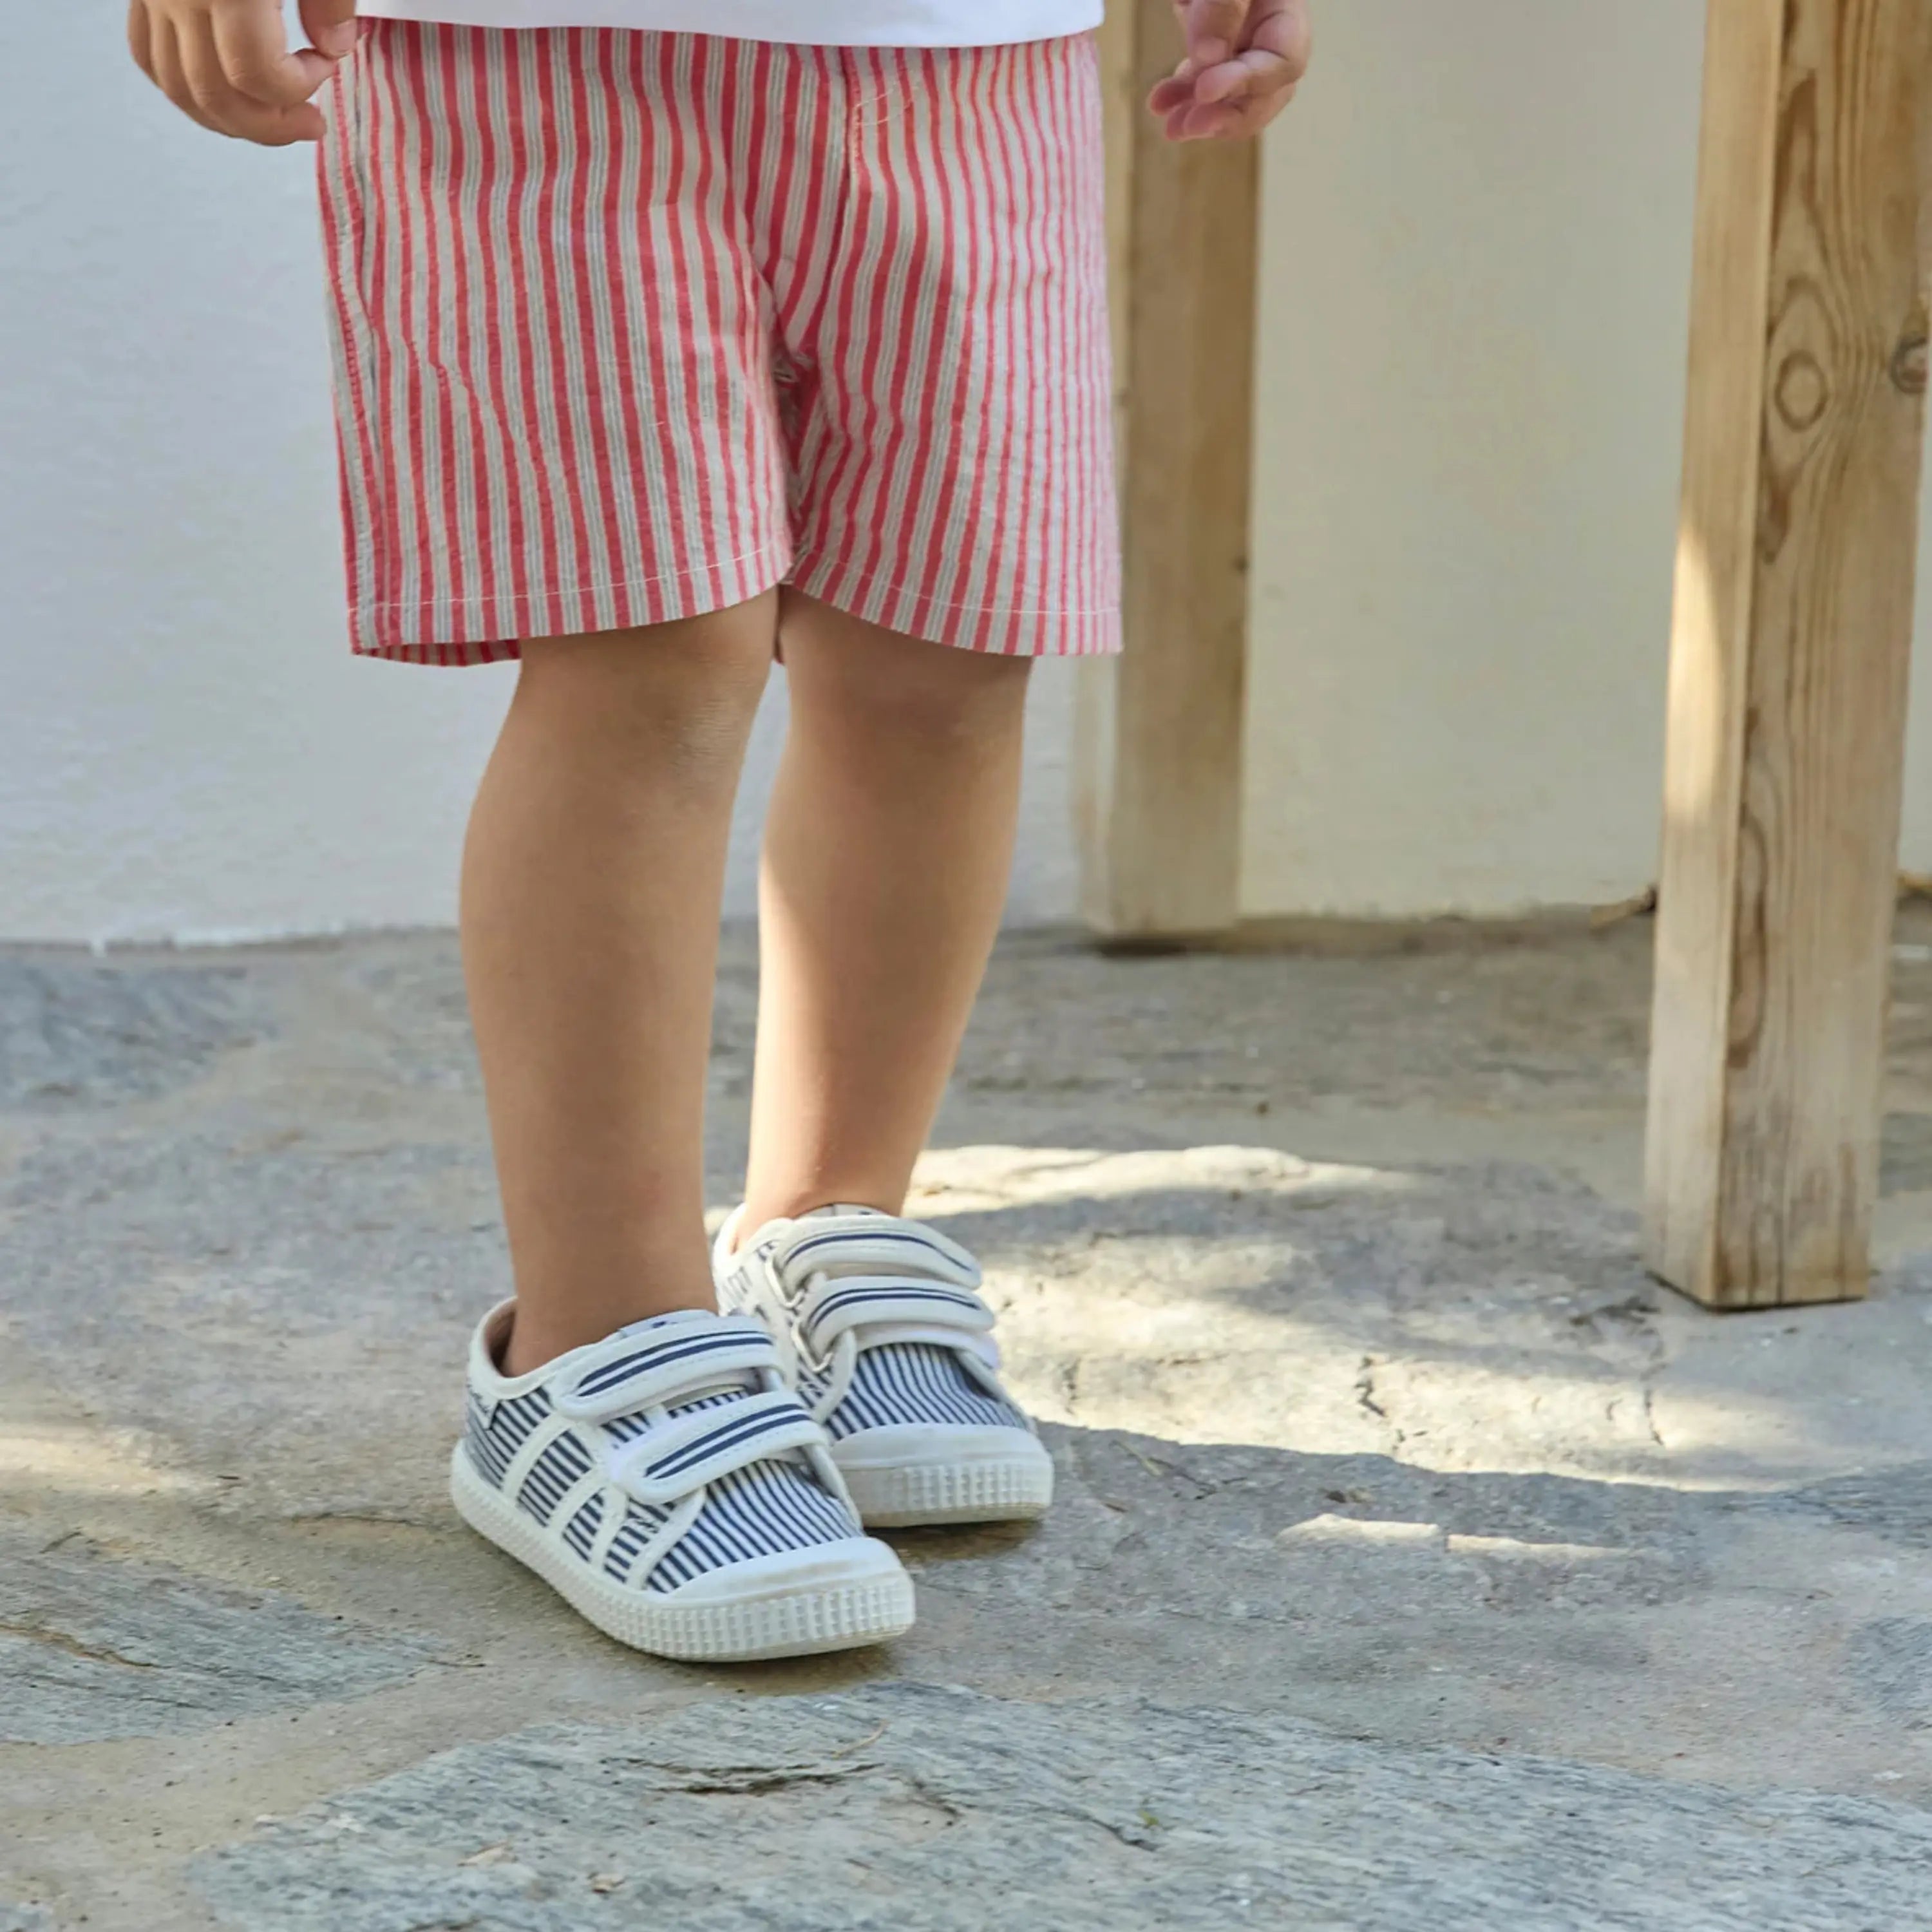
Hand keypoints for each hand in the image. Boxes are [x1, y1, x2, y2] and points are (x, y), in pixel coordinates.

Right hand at [128, 0, 355, 145]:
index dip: (299, 88)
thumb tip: (334, 46)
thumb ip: (330, 0)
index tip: (326, 64)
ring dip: (231, 118)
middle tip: (312, 122)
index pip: (255, 73)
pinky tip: (229, 88)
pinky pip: (149, 55)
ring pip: (178, 87)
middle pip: (215, 95)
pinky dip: (188, 87)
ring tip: (275, 114)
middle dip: (271, 124)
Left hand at [1149, 0, 1310, 142]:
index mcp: (1286, 10)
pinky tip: (1160, 103)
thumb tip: (1210, 60)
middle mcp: (1271, 31)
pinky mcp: (1216, 47)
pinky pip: (1207, 81)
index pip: (1283, 62)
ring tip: (1170, 126)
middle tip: (1189, 126)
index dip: (1247, 82)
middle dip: (1226, 113)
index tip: (1206, 89)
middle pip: (1265, 92)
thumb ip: (1223, 5)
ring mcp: (1245, 41)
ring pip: (1234, 95)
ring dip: (1202, 114)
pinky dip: (1184, 95)